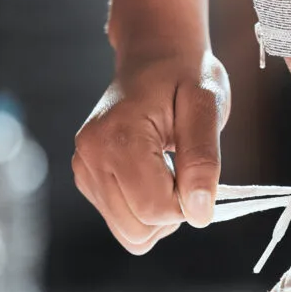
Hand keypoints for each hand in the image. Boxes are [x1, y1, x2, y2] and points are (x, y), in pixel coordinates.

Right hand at [73, 51, 229, 253]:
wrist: (156, 57)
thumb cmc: (185, 76)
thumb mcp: (207, 107)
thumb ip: (203, 160)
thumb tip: (200, 213)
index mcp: (117, 139)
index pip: (155, 210)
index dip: (188, 202)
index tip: (196, 170)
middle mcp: (89, 158)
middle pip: (139, 230)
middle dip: (172, 212)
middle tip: (183, 169)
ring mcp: (84, 170)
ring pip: (131, 234)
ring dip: (160, 213)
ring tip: (169, 170)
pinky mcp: (87, 179)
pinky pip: (124, 222)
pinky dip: (146, 208)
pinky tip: (154, 173)